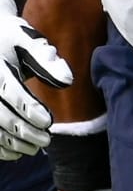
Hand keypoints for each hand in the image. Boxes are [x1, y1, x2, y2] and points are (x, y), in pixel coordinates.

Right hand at [0, 0, 72, 159]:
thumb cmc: (9, 37)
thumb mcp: (26, 40)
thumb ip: (46, 59)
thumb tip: (68, 81)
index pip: (11, 93)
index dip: (29, 109)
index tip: (49, 122)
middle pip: (0, 115)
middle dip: (23, 130)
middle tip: (45, 140)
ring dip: (10, 141)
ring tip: (33, 149)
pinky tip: (14, 152)